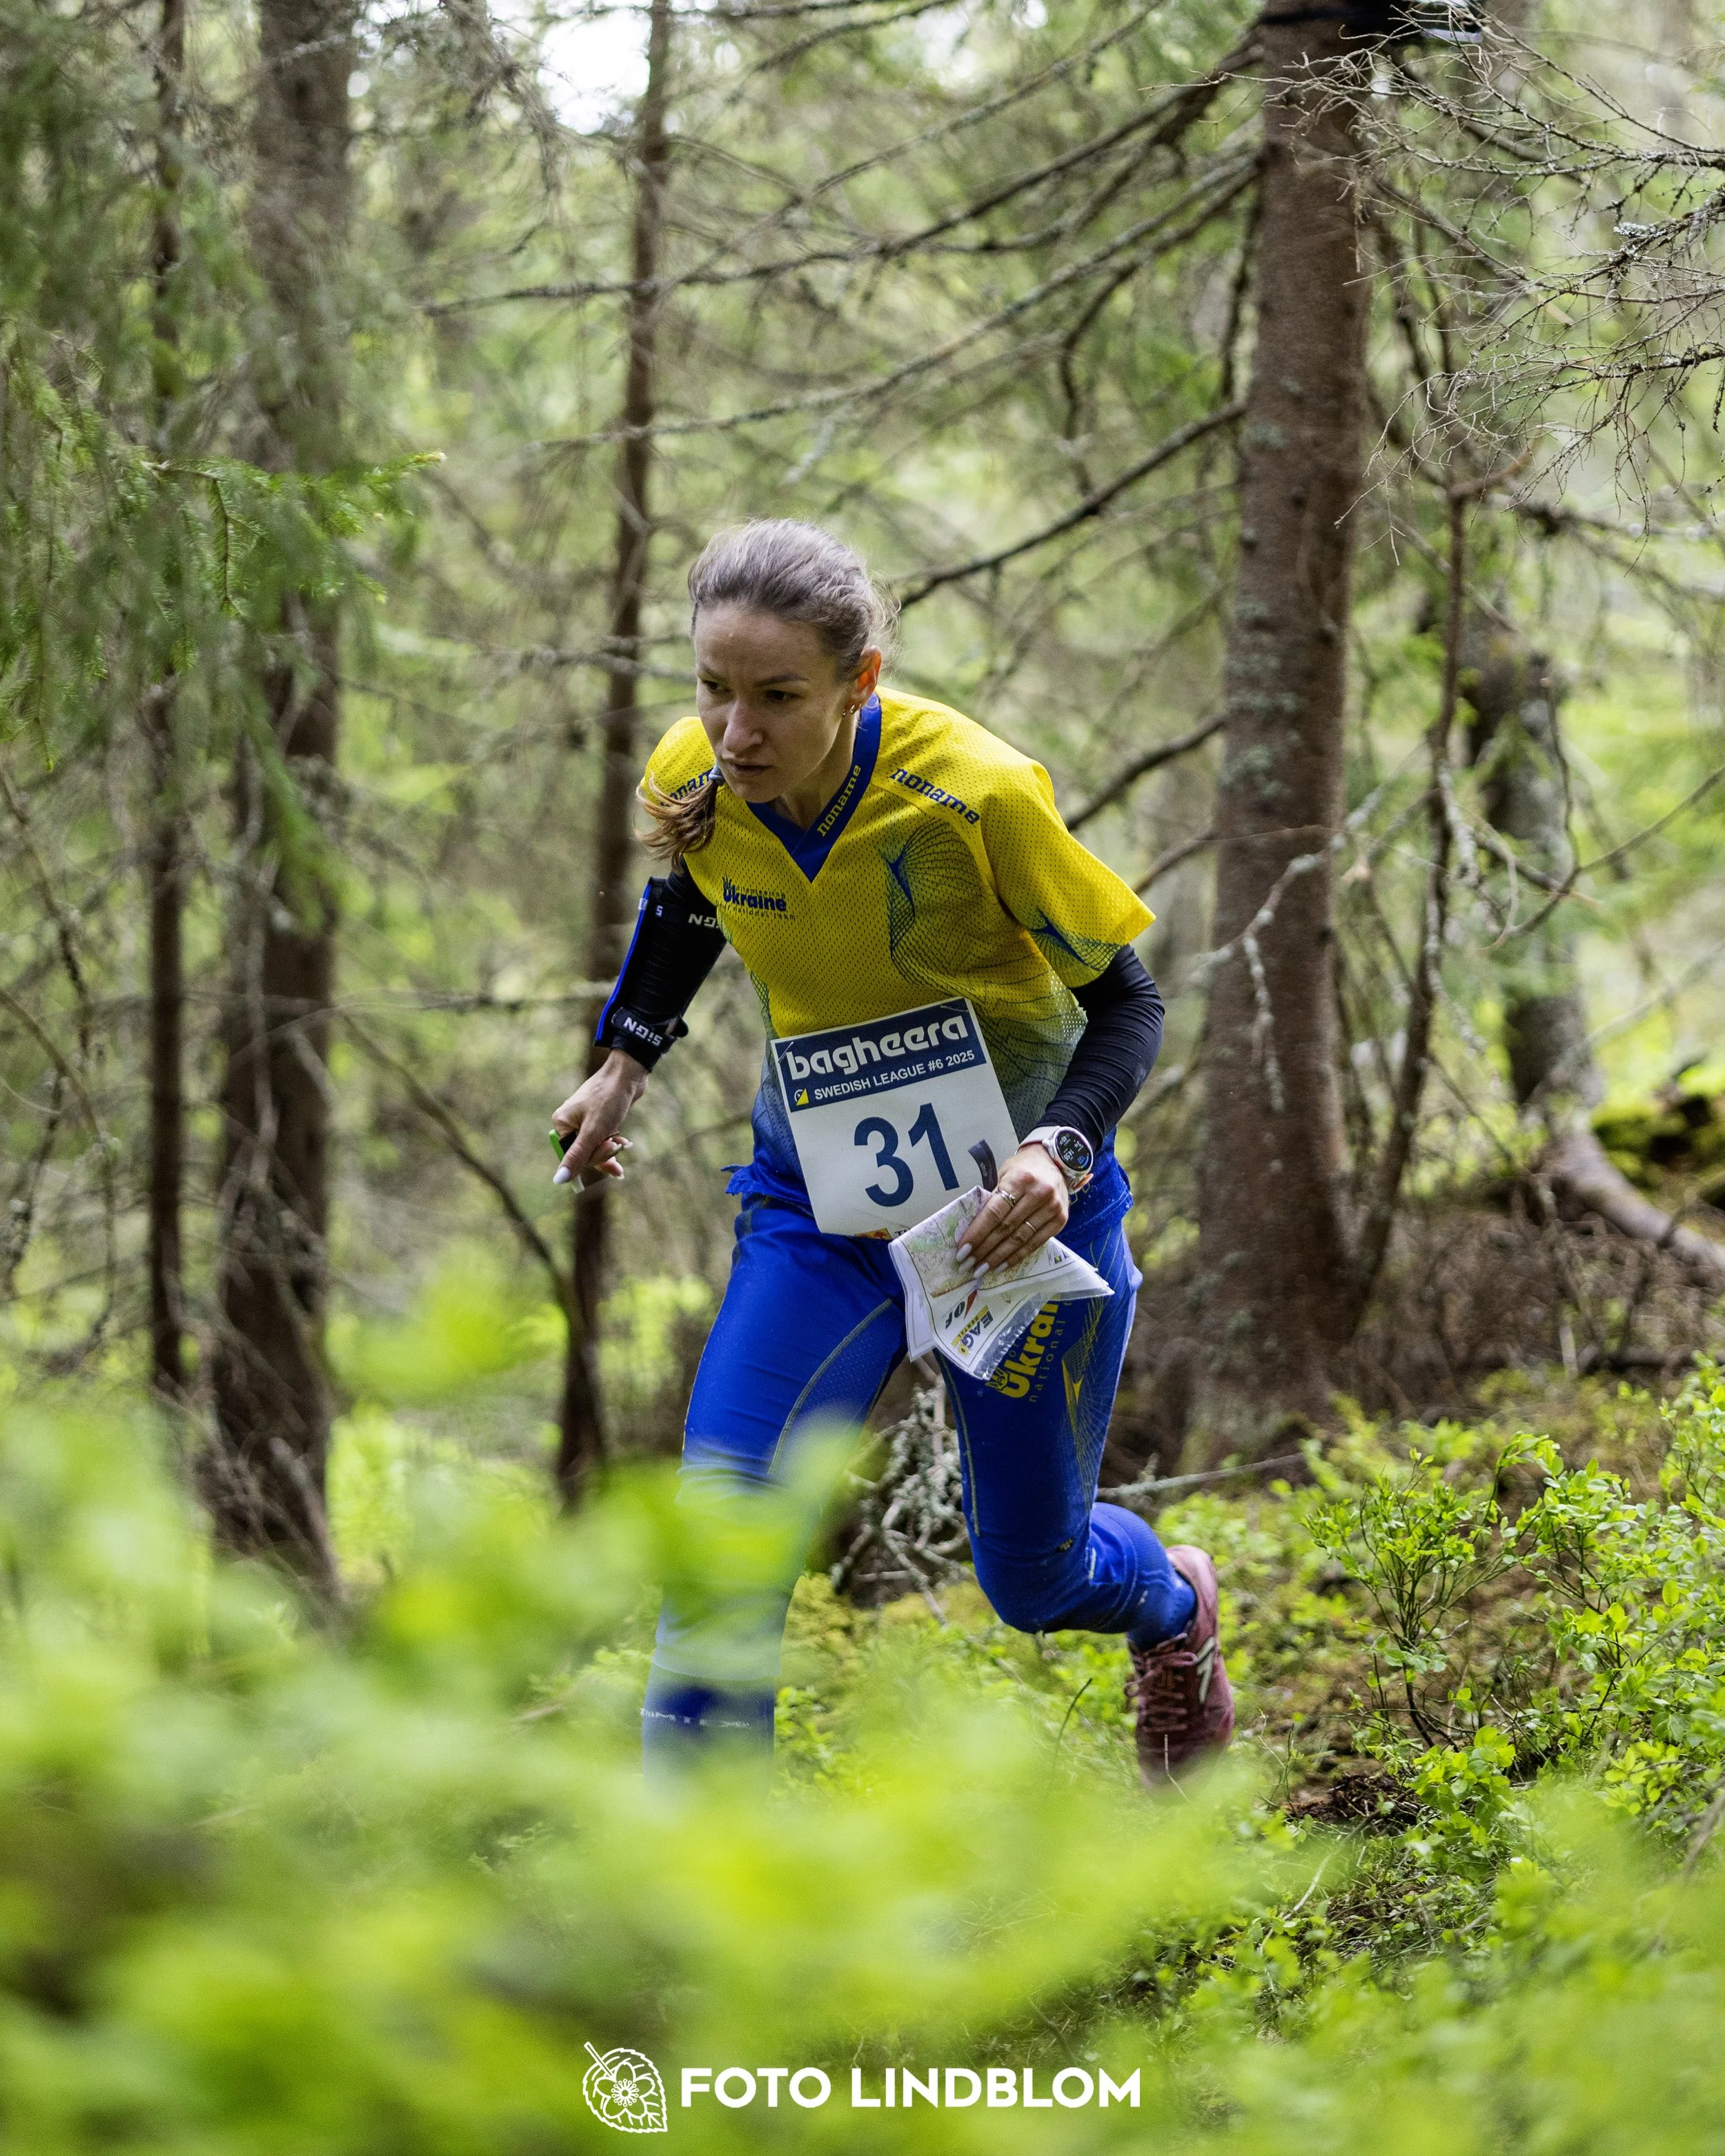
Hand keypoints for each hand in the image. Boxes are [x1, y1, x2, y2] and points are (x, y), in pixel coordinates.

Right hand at [550, 1049, 648, 1187]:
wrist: (628, 1074)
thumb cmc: (609, 1099)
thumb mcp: (593, 1131)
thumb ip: (576, 1157)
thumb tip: (558, 1181)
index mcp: (561, 1124)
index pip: (571, 1157)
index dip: (591, 1158)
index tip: (608, 1149)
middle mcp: (570, 1122)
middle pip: (584, 1154)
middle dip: (603, 1153)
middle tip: (617, 1144)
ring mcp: (584, 1121)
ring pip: (595, 1148)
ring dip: (610, 1149)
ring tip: (623, 1143)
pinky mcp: (599, 1119)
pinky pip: (603, 1140)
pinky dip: (613, 1143)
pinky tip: (625, 1142)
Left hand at [955, 1143, 1068, 1276]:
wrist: (1057, 1160)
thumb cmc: (1025, 1168)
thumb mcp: (1005, 1173)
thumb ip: (994, 1198)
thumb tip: (975, 1228)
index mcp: (1020, 1179)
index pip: (994, 1212)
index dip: (977, 1233)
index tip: (963, 1250)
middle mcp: (1038, 1194)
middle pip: (1006, 1228)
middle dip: (984, 1249)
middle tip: (968, 1264)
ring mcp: (1052, 1208)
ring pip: (1020, 1239)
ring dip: (998, 1257)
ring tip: (982, 1269)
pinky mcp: (1060, 1220)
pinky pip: (1035, 1243)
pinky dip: (1017, 1257)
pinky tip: (1002, 1266)